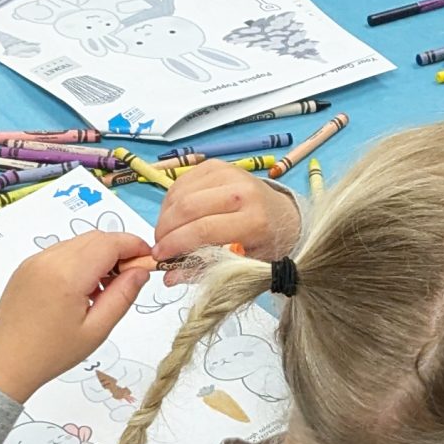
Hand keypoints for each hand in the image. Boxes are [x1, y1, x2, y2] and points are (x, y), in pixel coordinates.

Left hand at [0, 230, 151, 402]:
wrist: (5, 363)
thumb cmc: (52, 353)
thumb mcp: (97, 329)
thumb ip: (123, 295)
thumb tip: (141, 271)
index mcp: (68, 275)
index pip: (110, 243)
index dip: (134, 246)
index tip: (149, 261)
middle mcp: (49, 260)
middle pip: (95, 238)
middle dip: (119, 250)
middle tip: (130, 278)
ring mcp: (34, 261)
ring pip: (78, 243)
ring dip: (99, 255)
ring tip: (104, 289)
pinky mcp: (26, 266)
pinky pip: (61, 252)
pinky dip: (79, 261)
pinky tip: (82, 289)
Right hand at [155, 163, 301, 269]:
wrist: (285, 215)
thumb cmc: (266, 242)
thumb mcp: (244, 264)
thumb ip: (207, 270)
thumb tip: (170, 277)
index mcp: (254, 220)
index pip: (203, 230)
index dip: (175, 244)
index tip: (159, 256)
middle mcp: (243, 192)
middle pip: (188, 208)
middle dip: (165, 229)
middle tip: (158, 246)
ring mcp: (230, 174)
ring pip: (182, 193)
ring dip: (166, 215)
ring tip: (166, 233)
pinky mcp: (218, 165)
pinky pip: (183, 181)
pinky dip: (172, 200)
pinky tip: (174, 215)